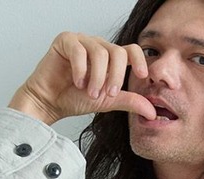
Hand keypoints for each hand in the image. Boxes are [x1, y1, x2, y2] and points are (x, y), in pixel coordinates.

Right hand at [8, 32, 156, 124]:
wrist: (50, 103)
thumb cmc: (76, 99)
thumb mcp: (108, 102)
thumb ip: (129, 102)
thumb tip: (152, 112)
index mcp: (110, 57)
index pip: (131, 50)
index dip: (139, 60)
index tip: (142, 76)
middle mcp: (98, 46)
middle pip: (117, 52)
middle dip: (115, 76)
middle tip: (106, 94)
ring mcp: (82, 41)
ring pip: (100, 52)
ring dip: (97, 77)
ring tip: (89, 93)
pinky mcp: (65, 40)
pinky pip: (79, 51)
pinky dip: (80, 70)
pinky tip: (76, 82)